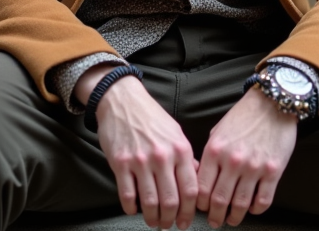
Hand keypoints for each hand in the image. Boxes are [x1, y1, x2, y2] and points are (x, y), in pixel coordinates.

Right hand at [82, 67, 199, 228]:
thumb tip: (199, 180)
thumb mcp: (177, 133)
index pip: (191, 190)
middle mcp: (162, 157)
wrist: (123, 100)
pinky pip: (127, 195)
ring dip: (152, 218)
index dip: (190, 212)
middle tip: (168, 225)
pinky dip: (131, 208)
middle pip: (171, 201)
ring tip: (153, 222)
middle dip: (171, 220)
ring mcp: (140, 161)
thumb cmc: (152, 117)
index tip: (186, 221)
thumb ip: (188, 158)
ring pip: (150, 202)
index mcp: (180, 150)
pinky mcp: (120, 163)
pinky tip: (134, 209)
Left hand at [196, 87, 297, 226]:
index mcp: (215, 150)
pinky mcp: (274, 171)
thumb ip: (210, 155)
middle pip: (219, 201)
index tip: (202, 209)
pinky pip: (263, 200)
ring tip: (232, 219)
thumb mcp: (218, 131)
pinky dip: (256, 210)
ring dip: (234, 217)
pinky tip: (253, 209)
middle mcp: (232, 161)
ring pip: (240, 205)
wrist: (272, 103)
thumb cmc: (243, 116)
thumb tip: (202, 179)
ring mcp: (254, 167)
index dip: (200, 204)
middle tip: (215, 221)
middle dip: (214, 216)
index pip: (201, 188)